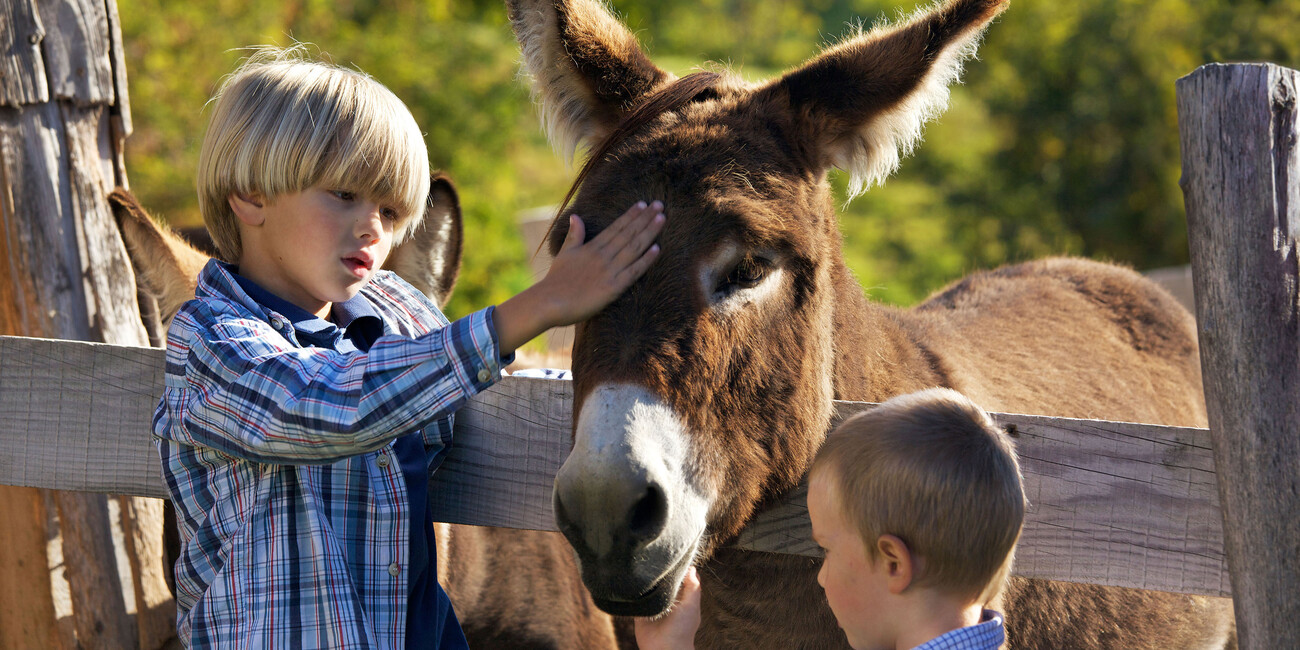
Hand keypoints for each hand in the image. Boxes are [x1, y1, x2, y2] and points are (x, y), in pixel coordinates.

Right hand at [494, 201, 664, 352]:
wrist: (550, 302)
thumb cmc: (556, 280)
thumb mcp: (565, 252)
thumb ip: (574, 235)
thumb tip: (576, 216)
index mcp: (592, 247)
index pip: (616, 227)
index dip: (631, 215)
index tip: (643, 204)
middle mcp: (603, 255)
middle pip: (628, 233)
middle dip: (645, 218)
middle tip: (660, 205)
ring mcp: (609, 271)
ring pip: (634, 248)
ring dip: (649, 232)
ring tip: (662, 218)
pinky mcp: (613, 287)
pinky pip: (633, 271)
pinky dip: (646, 260)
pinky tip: (657, 249)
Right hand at [634, 566, 701, 649]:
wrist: (664, 649)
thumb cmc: (682, 629)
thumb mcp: (692, 606)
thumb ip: (693, 587)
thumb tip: (691, 568)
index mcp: (682, 598)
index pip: (680, 578)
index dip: (678, 568)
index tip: (672, 555)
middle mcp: (668, 600)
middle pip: (664, 581)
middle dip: (660, 572)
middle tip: (653, 558)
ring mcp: (654, 605)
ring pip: (649, 588)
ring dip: (646, 581)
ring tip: (642, 567)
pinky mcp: (641, 610)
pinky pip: (636, 598)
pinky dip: (634, 591)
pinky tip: (632, 581)